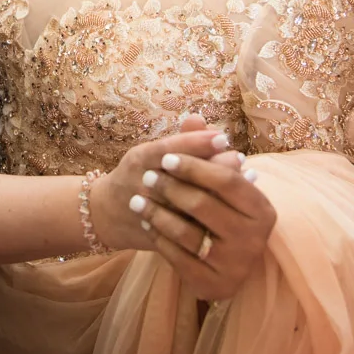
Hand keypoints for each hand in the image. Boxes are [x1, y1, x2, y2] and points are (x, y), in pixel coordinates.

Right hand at [89, 123, 240, 252]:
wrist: (108, 215)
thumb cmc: (138, 175)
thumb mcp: (151, 152)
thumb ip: (178, 139)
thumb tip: (199, 119)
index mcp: (140, 160)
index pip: (169, 150)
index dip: (196, 143)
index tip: (222, 138)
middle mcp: (144, 185)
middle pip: (182, 177)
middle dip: (213, 167)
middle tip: (239, 158)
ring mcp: (152, 212)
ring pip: (189, 203)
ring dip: (219, 191)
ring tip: (245, 179)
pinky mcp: (161, 234)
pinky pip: (190, 226)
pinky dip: (215, 214)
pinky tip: (235, 206)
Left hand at [135, 145, 276, 300]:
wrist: (213, 259)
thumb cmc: (212, 208)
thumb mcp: (210, 179)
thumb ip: (201, 147)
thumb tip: (194, 118)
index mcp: (263, 210)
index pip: (226, 179)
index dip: (194, 166)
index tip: (166, 158)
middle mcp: (256, 239)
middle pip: (204, 204)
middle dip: (170, 188)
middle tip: (147, 179)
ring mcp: (236, 265)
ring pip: (186, 232)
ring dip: (156, 212)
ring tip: (137, 199)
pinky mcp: (215, 286)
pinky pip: (177, 257)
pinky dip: (158, 237)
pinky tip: (146, 223)